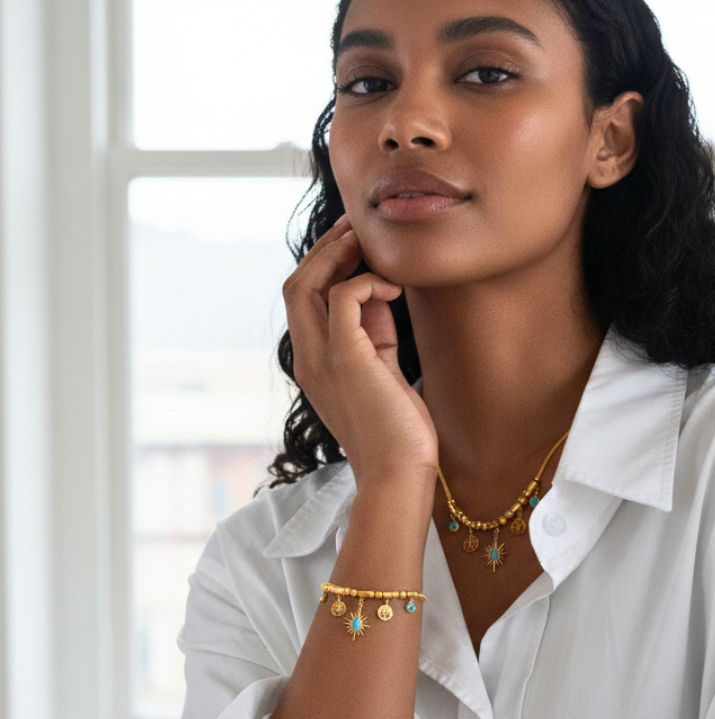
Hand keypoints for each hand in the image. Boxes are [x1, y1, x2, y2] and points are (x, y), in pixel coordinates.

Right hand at [282, 214, 438, 490]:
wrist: (398, 473)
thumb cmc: (396, 429)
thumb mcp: (382, 370)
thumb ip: (374, 332)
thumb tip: (380, 290)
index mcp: (313, 363)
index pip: (303, 300)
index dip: (324, 266)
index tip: (355, 247)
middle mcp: (307, 358)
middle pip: (295, 283)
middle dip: (325, 250)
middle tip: (358, 229)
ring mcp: (321, 358)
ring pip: (306, 283)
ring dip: (338, 255)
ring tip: (369, 244)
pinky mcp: (346, 358)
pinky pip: (343, 297)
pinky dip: (367, 282)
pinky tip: (394, 289)